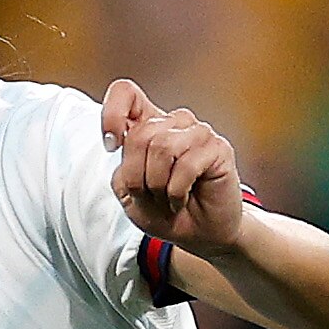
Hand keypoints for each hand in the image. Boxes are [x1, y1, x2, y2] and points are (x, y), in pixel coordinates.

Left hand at [103, 78, 246, 252]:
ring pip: (161, 147)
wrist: (201, 235)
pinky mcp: (217, 147)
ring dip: (158, 185)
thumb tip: (126, 146)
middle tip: (150, 196)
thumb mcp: (130, 197)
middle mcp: (173, 122)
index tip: (111, 146)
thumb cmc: (167, 212)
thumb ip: (121, 172)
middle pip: (139, 135)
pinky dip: (176, 192)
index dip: (112, 114)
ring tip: (168, 199)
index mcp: (149, 126)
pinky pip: (186, 164)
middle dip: (137, 177)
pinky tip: (181, 199)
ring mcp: (197, 132)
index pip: (125, 93)